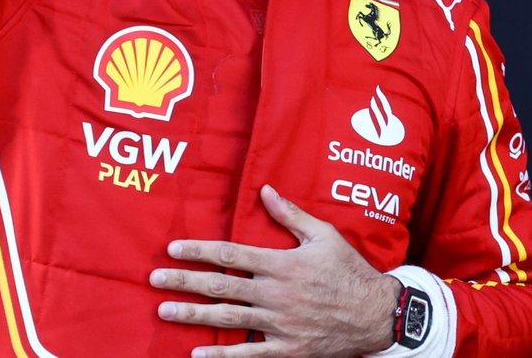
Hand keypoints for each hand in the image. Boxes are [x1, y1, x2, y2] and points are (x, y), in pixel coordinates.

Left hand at [151, 184, 401, 356]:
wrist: (376, 313)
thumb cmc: (350, 270)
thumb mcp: (325, 235)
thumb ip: (291, 215)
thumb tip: (265, 191)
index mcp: (282, 263)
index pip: (231, 254)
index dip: (199, 251)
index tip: (173, 249)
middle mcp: (276, 293)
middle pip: (221, 286)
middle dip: (184, 282)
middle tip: (155, 280)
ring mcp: (280, 323)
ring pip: (228, 318)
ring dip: (193, 314)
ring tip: (165, 310)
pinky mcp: (287, 348)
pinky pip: (249, 354)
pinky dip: (222, 356)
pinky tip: (197, 354)